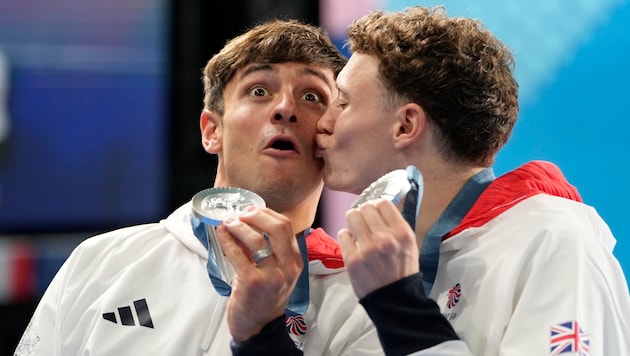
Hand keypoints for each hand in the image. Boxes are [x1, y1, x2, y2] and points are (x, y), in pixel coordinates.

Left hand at [215, 207, 302, 341]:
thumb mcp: (276, 272)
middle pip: (277, 227)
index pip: (286, 226)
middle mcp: (288, 268)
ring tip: (227, 223)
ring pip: (256, 239)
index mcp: (296, 262)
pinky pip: (238, 254)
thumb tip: (247, 222)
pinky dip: (227, 240)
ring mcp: (272, 276)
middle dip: (256, 215)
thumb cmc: (264, 297)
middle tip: (240, 213)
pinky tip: (221, 234)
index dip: (267, 213)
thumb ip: (269, 250)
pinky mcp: (252, 282)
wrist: (258, 326)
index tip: (252, 210)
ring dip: (238, 226)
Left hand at [338, 198, 418, 298]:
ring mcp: (367, 249)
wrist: (394, 300)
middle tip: (364, 222)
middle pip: (366, 208)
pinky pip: (342, 234)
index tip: (375, 212)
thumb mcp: (409, 245)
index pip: (383, 203)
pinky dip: (346, 237)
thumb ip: (395, 225)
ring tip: (356, 231)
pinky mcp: (352, 260)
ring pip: (351, 216)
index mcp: (402, 233)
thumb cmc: (402, 270)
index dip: (377, 206)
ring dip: (353, 222)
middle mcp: (385, 238)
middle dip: (363, 213)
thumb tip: (377, 206)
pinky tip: (352, 245)